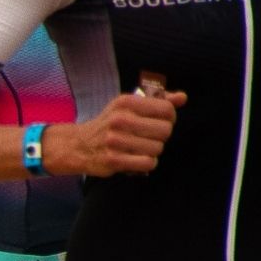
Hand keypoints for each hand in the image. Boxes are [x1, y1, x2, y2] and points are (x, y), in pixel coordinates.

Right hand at [53, 91, 184, 176]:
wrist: (78, 145)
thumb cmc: (109, 124)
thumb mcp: (129, 106)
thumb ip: (158, 101)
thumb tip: (182, 98)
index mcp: (125, 103)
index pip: (166, 109)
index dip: (169, 117)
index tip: (160, 121)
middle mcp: (120, 120)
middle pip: (165, 130)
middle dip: (162, 136)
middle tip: (150, 137)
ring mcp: (115, 141)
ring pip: (158, 148)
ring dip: (153, 150)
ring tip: (141, 148)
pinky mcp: (113, 160)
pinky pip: (148, 163)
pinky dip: (147, 163)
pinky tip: (138, 159)